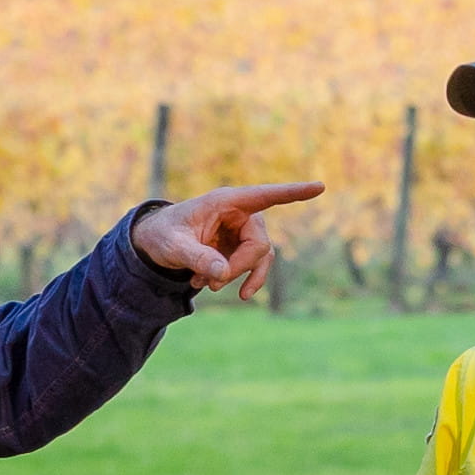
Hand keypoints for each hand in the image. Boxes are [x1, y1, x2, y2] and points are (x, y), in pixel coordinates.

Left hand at [136, 179, 324, 296]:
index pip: (266, 195)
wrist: (155, 242)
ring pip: (260, 257)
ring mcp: (242, 230)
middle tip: (213, 283)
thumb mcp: (175, 247)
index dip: (294, 192)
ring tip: (208, 288)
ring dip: (239, 276)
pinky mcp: (240, 246)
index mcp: (226, 201)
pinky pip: (250, 265)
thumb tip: (224, 275)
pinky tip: (208, 285)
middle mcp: (240, 213)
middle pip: (259, 243)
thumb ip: (198, 259)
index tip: (320, 186)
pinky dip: (233, 278)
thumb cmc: (163, 234)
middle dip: (240, 267)